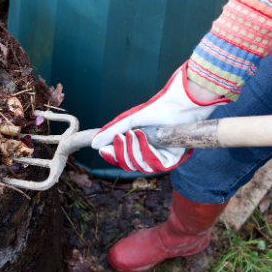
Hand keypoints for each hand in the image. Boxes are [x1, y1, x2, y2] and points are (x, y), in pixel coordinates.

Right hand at [91, 62, 228, 173]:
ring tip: (135, 133)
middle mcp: (148, 154)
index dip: (111, 156)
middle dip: (122, 152)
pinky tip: (144, 136)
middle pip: (128, 165)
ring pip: (140, 166)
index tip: (102, 149)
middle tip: (122, 136)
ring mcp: (160, 158)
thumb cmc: (155, 110)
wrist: (177, 105)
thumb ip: (111, 132)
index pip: (121, 159)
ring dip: (134, 150)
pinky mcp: (171, 160)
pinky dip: (146, 150)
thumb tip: (94, 144)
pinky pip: (154, 165)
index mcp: (138, 146)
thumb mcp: (129, 120)